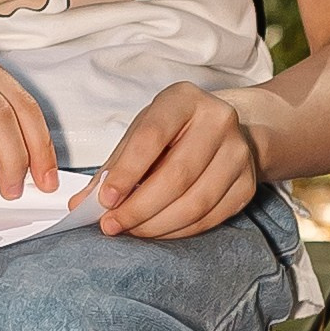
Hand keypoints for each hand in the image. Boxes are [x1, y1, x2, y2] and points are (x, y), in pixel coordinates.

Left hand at [92, 82, 262, 239]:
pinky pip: (210, 217)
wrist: (223, 131)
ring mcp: (238, 153)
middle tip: (112, 224)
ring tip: (132, 229)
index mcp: (184, 100)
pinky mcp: (247, 183)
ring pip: (195, 202)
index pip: (152, 137)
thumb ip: (115, 167)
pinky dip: (179, 231)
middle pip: (177, 175)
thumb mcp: (142, 133)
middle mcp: (218, 121)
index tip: (105, 200)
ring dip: (157, 225)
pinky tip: (158, 230)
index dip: (127, 172)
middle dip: (139, 208)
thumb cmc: (175, 131)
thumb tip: (83, 205)